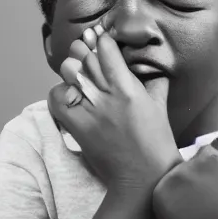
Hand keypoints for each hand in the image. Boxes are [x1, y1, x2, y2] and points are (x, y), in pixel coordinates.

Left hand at [48, 27, 181, 191]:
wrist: (142, 179)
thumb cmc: (156, 144)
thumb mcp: (159, 108)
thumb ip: (156, 84)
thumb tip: (154, 68)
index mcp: (130, 89)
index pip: (107, 51)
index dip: (101, 41)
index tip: (100, 39)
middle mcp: (108, 97)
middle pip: (85, 58)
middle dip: (84, 50)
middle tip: (86, 51)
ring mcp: (91, 112)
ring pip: (70, 73)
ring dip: (72, 69)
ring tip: (78, 73)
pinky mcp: (78, 128)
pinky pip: (57, 99)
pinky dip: (59, 92)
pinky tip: (69, 94)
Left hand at [153, 133, 217, 218]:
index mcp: (214, 158)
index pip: (206, 150)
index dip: (210, 166)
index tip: (214, 182)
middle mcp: (192, 164)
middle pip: (189, 160)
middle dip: (194, 173)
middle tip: (204, 196)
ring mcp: (174, 178)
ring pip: (176, 173)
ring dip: (181, 184)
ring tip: (193, 205)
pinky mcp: (160, 192)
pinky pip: (163, 188)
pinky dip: (169, 197)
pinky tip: (181, 211)